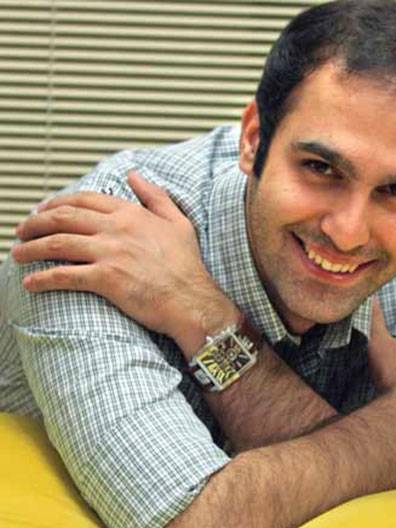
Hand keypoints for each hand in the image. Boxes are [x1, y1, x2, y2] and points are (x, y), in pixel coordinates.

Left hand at [13, 171, 238, 350]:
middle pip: (63, 218)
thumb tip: (135, 175)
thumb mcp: (178, 222)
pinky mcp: (106, 279)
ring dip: (31, 248)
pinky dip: (43, 279)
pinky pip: (65, 275)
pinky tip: (31, 283)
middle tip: (21, 231)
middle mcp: (116, 229)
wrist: (192, 301)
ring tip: (18, 254)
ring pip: (57, 243)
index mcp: (130, 214)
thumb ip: (155, 196)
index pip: (83, 200)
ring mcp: (110, 252)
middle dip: (35, 223)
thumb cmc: (187, 267)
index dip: (57, 204)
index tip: (43, 211)